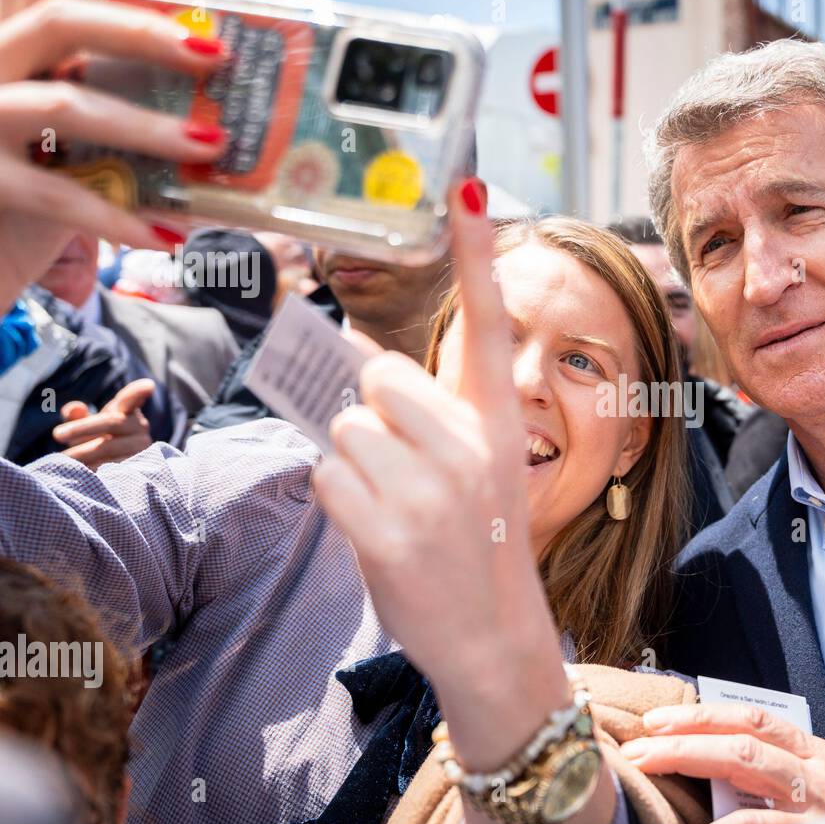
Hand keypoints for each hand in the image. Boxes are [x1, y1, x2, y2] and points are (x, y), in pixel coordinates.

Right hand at [0, 0, 227, 310]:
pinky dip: (121, 218)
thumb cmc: (31, 175)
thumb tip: (206, 104)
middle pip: (59, 20)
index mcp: (8, 39)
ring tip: (212, 144)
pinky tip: (169, 237)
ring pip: (66, 105)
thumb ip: (101, 92)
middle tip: (214, 57)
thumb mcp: (57, 120)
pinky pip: (62, 197)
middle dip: (141, 32)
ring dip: (148, 126)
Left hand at [54, 376, 153, 468]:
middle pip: (111, 422)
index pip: (132, 398)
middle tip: (56, 434)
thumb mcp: (85, 425)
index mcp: (127, 411)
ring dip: (83, 453)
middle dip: (81, 428)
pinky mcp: (140, 467)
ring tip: (62, 459)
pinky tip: (81, 471)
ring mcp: (142, 447)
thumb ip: (77, 415)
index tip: (148, 386)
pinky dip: (94, 468)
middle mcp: (140, 427)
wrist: (112, 470)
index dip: (139, 392)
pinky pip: (113, 466)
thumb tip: (73, 409)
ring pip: (109, 447)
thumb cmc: (96, 440)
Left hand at [313, 179, 569, 770]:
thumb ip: (431, 414)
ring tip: (393, 507)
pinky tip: (376, 529)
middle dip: (371, 414)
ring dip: (352, 465)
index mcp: (499, 424)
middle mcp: (473, 447)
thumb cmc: (476, 545)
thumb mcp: (479, 471)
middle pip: (377, 379)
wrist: (492, 636)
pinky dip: (337, 500)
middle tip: (402, 466)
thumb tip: (351, 363)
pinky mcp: (386, 529)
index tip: (469, 187)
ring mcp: (431, 489)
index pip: (486, 326)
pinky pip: (325, 476)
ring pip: (344, 430)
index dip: (476, 255)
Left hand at [620, 702, 824, 823]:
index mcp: (816, 755)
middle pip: (742, 734)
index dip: (701, 715)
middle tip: (639, 743)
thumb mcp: (808, 793)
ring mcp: (823, 805)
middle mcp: (822, 771)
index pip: (753, 717)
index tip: (656, 723)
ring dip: (688, 758)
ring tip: (649, 766)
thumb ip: (768, 773)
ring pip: (746, 761)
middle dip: (684, 733)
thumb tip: (700, 754)